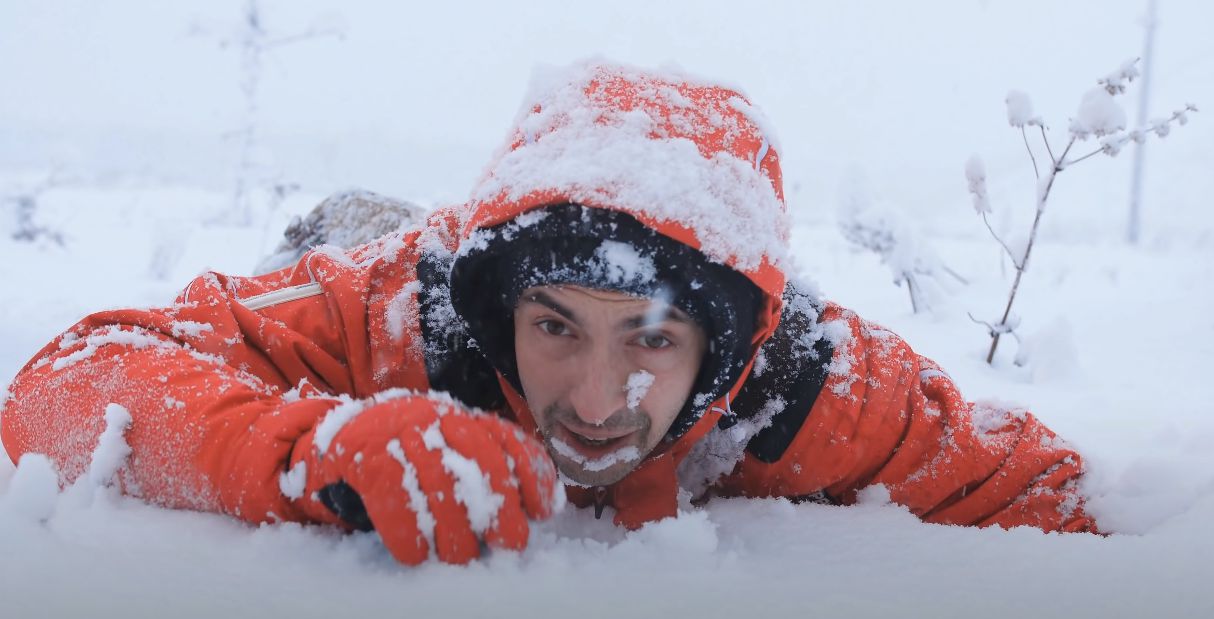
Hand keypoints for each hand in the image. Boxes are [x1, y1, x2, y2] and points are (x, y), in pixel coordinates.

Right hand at [312, 395, 559, 564]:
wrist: (340, 436)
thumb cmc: (407, 455)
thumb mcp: (447, 449)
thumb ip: (483, 468)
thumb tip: (533, 510)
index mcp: (462, 417)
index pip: (508, 439)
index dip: (532, 474)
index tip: (544, 510)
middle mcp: (438, 417)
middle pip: (481, 459)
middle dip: (501, 504)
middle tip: (510, 542)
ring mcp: (401, 430)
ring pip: (439, 484)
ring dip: (453, 529)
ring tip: (460, 557)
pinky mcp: (367, 453)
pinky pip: (393, 497)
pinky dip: (407, 531)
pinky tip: (416, 554)